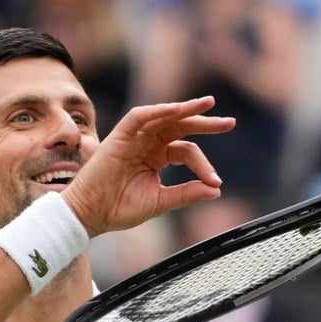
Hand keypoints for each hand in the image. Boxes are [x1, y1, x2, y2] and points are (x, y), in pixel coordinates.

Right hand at [62, 96, 234, 236]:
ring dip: (186, 109)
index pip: (187, 152)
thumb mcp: (161, 201)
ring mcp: (134, 138)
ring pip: (164, 116)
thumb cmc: (120, 209)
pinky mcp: (119, 136)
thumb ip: (187, 193)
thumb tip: (216, 189)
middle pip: (180, 126)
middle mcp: (147, 144)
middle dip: (205, 123)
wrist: (91, 215)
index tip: (216, 182)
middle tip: (229, 123)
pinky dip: (158, 111)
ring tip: (209, 105)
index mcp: (157, 158)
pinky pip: (140, 116)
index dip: (204, 165)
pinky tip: (177, 109)